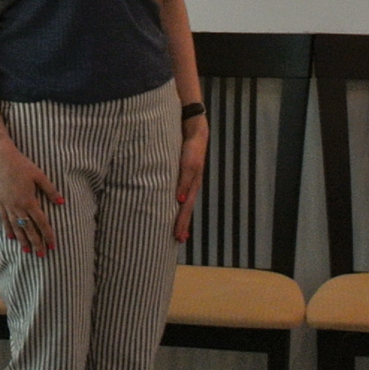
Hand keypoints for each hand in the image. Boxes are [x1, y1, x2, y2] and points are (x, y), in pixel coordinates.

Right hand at [0, 136, 65, 255]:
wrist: (1, 158)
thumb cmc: (22, 165)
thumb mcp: (40, 176)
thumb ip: (51, 191)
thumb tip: (62, 203)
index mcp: (29, 201)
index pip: (41, 222)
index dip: (48, 235)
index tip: (53, 245)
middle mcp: (18, 206)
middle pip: (29, 229)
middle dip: (36, 243)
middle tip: (42, 255)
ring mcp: (7, 205)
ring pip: (16, 227)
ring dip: (22, 240)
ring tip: (26, 251)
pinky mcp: (0, 202)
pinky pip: (4, 219)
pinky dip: (8, 230)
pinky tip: (10, 238)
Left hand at [172, 112, 209, 243]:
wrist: (194, 129)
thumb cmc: (191, 147)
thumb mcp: (188, 164)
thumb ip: (184, 181)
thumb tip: (180, 201)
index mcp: (192, 185)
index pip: (186, 209)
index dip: (182, 223)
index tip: (178, 238)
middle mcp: (191, 185)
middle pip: (186, 209)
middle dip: (182, 224)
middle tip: (178, 240)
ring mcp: (188, 180)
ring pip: (184, 203)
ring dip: (181, 216)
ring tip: (178, 230)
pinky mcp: (184, 174)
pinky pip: (181, 193)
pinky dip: (178, 204)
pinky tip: (175, 207)